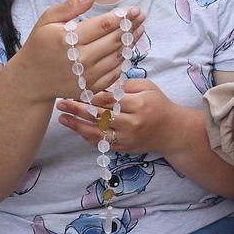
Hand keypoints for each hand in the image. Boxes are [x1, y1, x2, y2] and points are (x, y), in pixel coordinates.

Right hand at [12, 0, 145, 102]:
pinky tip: (128, 48)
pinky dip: (124, 59)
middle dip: (131, 27)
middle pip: (115, 40)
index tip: (134, 9)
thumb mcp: (47, 21)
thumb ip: (69, 7)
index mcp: (69, 40)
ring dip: (131, 42)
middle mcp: (80, 60)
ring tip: (140, 29)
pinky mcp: (91, 88)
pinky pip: (115, 72)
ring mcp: (87, 76)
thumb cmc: (40, 46)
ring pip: (118, 56)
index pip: (104, 25)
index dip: (123, 16)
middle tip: (141, 17)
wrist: (31, 81)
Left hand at [56, 78, 182, 155]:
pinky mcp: (123, 148)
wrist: (171, 130)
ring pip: (96, 133)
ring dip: (77, 126)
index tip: (76, 89)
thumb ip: (125, 85)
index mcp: (138, 105)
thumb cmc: (158, 104)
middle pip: (99, 116)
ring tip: (62, 118)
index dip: (90, 95)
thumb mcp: (147, 87)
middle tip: (62, 102)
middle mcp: (132, 123)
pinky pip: (101, 143)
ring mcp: (126, 138)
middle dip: (78, 109)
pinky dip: (87, 136)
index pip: (109, 100)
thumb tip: (101, 84)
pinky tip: (76, 128)